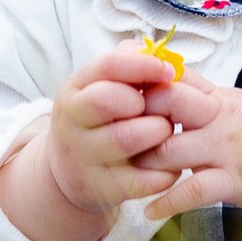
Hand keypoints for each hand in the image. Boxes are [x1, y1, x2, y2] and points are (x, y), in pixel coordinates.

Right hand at [0, 41, 183, 240]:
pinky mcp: (100, 188)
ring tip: (167, 132)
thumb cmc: (100, 117)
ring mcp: (82, 155)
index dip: (142, 66)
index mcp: (75, 88)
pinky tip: (170, 166)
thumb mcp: (102, 85)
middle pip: (108, 100)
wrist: (70, 169)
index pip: (106, 66)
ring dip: (157, 133)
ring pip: (124, 139)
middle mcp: (72, 120)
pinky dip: (163, 173)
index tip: (169, 71)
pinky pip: (138, 181)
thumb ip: (129, 62)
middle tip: (162, 109)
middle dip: (145, 102)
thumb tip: (157, 52)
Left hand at [130, 73, 241, 237]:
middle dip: (135, 120)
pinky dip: (167, 202)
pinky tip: (149, 211)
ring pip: (171, 150)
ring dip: (143, 165)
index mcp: (216, 96)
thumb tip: (160, 70)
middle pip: (166, 104)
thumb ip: (196, 91)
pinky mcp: (235, 181)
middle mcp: (220, 117)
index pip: (170, 78)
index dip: (139, 87)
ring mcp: (227, 149)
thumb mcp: (231, 102)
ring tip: (125, 176)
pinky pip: (194, 191)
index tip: (116, 101)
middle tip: (113, 138)